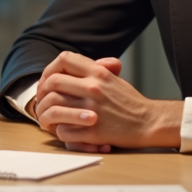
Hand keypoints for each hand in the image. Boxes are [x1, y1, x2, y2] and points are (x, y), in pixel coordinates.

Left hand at [34, 51, 182, 150]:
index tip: (48, 80)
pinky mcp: (93, 132)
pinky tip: (63, 131)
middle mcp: (93, 88)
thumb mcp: (114, 78)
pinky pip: (63, 131)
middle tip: (42, 101)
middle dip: (42, 92)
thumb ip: (93, 69)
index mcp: (98, 72)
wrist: (149, 122)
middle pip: (52, 82)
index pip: (63, 59)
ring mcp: (92, 110)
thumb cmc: (130, 102)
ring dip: (45, 115)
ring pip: (53, 107)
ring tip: (47, 120)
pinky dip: (59, 132)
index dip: (49, 68)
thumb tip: (69, 66)